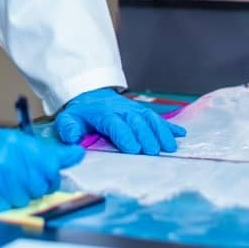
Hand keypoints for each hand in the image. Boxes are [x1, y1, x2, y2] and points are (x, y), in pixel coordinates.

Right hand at [0, 122, 85, 212]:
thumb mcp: (13, 140)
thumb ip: (46, 151)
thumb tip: (77, 154)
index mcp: (18, 145)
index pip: (51, 167)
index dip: (49, 173)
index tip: (44, 173)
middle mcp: (10, 163)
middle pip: (42, 186)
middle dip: (35, 184)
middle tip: (19, 177)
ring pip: (28, 200)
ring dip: (19, 195)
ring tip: (4, 181)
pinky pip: (11, 208)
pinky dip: (5, 203)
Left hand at [54, 88, 185, 154]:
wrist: (89, 96)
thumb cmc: (80, 114)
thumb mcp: (68, 119)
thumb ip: (68, 128)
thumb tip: (72, 137)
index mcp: (102, 113)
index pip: (114, 123)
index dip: (124, 135)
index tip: (134, 149)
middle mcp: (121, 109)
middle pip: (136, 120)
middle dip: (146, 135)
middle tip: (153, 152)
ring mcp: (133, 109)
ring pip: (149, 118)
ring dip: (161, 131)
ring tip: (170, 147)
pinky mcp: (142, 111)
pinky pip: (157, 117)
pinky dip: (169, 125)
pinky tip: (181, 134)